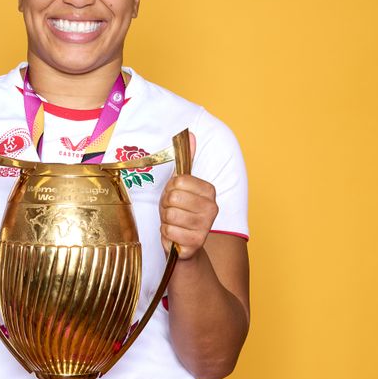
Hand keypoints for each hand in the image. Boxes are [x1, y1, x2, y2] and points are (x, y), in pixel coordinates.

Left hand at [159, 133, 217, 259]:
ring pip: (170, 215)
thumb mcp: (180, 185)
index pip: (178, 181)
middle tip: (172, 211)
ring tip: (173, 223)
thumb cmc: (180, 212)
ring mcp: (206, 226)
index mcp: (209, 191)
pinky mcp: (196, 243)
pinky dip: (166, 234)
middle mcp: (212, 208)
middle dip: (166, 205)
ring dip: (165, 220)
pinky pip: (169, 231)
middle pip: (173, 197)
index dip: (170, 189)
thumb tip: (190, 134)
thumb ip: (186, 160)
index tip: (174, 196)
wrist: (184, 244)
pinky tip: (174, 234)